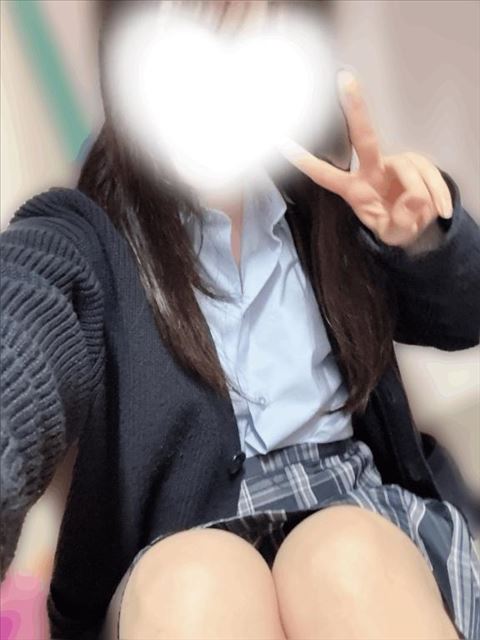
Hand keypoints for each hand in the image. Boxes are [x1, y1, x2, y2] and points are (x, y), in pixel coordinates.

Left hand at [276, 70, 452, 248]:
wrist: (416, 226)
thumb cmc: (394, 225)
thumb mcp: (394, 233)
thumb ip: (400, 221)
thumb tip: (413, 199)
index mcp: (355, 190)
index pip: (327, 175)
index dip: (306, 161)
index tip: (282, 142)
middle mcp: (372, 170)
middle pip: (363, 138)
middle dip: (355, 109)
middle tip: (345, 80)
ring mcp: (395, 163)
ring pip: (410, 172)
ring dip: (421, 201)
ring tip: (424, 217)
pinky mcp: (416, 162)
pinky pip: (431, 176)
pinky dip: (439, 196)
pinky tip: (441, 210)